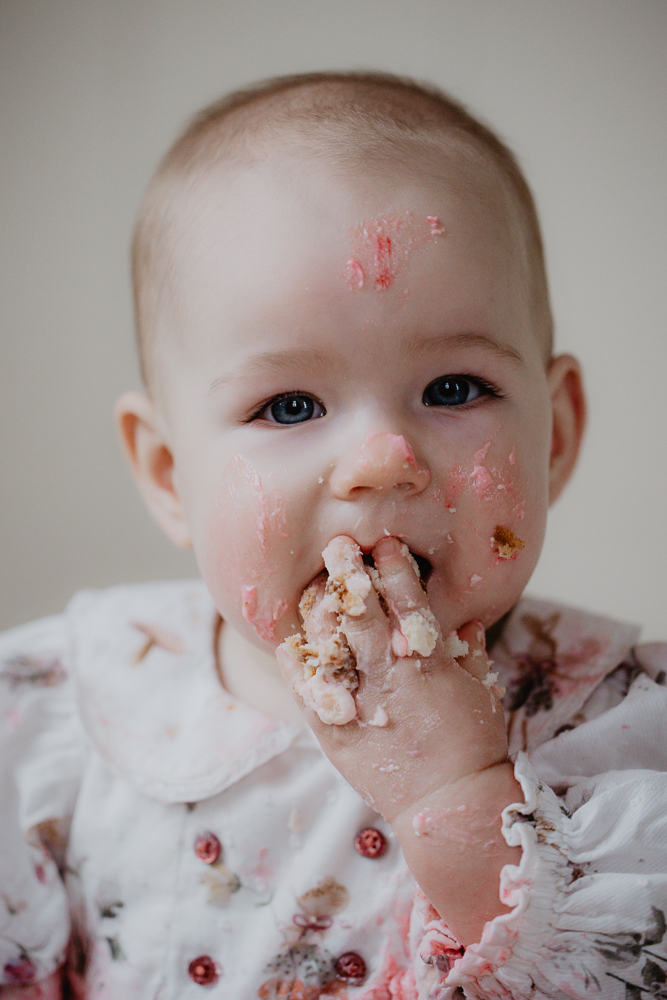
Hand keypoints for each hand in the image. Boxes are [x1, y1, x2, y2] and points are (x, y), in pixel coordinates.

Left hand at [276, 534, 508, 822]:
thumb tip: (468, 621)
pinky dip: (295, 662)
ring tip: (314, 587)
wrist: (448, 805)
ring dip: (319, 608)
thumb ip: (470, 652)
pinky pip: (306, 688)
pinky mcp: (333, 729)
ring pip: (328, 641)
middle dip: (348, 572)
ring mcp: (357, 699)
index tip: (386, 544)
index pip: (407, 598)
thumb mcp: (481, 691)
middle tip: (337, 546)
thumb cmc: (473, 746)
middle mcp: (388, 672)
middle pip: (359, 609)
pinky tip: (288, 642)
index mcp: (427, 660)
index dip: (395, 567)